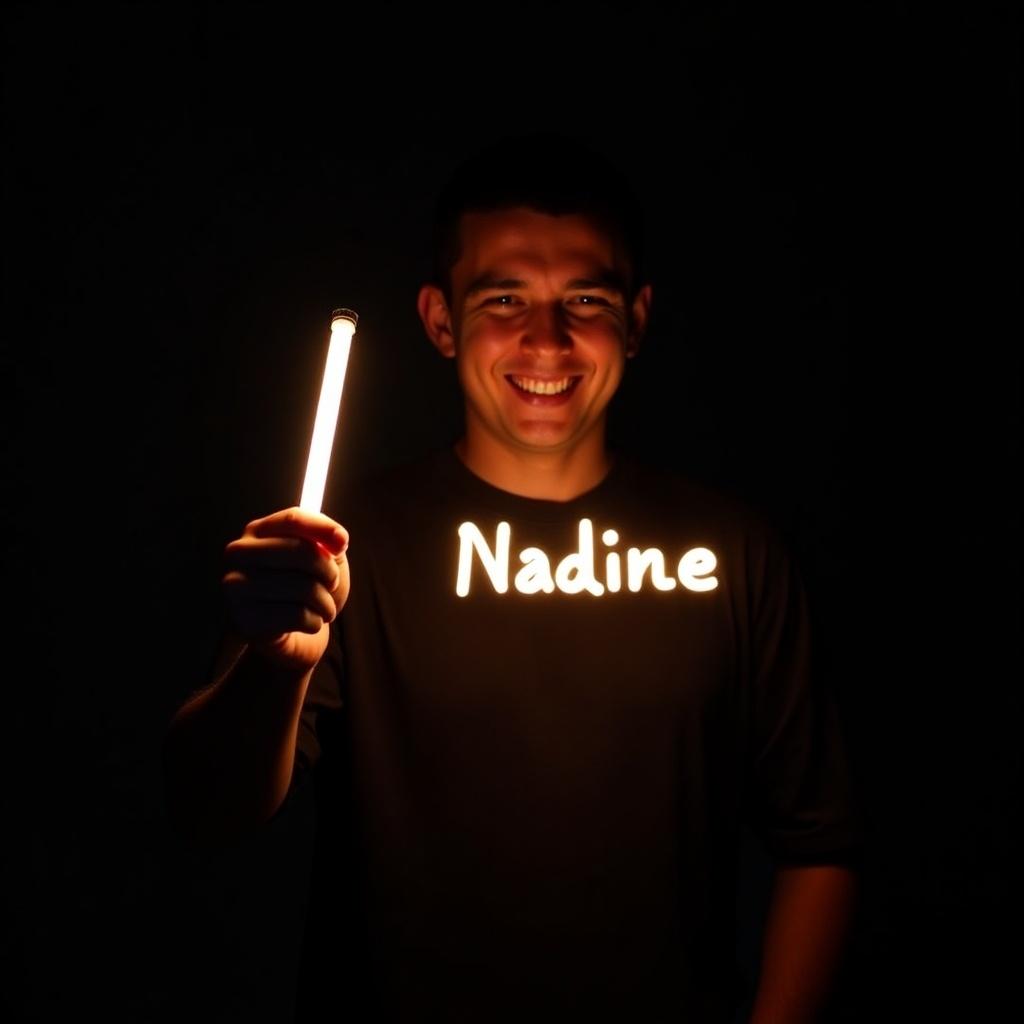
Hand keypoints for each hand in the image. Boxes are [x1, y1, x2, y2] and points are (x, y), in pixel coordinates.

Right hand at [221, 507, 349, 672]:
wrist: (293, 637)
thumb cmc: (306, 590)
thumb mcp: (322, 558)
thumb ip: (328, 540)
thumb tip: (339, 540)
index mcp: (257, 531)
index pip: (294, 518)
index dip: (325, 529)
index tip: (343, 545)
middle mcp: (239, 555)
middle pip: (300, 551)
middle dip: (328, 571)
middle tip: (331, 584)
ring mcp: (237, 587)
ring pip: (303, 587)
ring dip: (325, 602)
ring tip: (323, 608)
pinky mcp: (246, 620)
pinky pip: (298, 615)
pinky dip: (315, 622)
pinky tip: (310, 623)